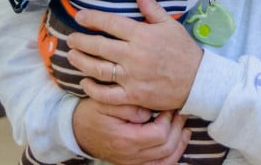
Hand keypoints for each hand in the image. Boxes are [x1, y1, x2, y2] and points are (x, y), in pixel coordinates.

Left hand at [67, 0, 204, 110]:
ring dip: (81, 62)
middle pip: (99, 47)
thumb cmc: (183, 50)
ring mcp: (132, 77)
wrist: (197, 80)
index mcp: (142, 35)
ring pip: (98, 69)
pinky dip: (93, 89)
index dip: (92, 19)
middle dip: (81, 41)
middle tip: (71, 39)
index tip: (79, 17)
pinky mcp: (133, 96)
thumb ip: (151, 8)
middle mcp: (134, 55)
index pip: (111, 24)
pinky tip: (85, 82)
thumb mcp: (169, 24)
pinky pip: (107, 95)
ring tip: (72, 56)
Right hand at [72, 97, 188, 164]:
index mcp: (124, 139)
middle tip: (180, 112)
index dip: (169, 120)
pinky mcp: (133, 163)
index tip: (169, 107)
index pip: (159, 134)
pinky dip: (172, 156)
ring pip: (166, 160)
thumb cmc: (92, 113)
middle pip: (166, 147)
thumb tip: (148, 112)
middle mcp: (130, 155)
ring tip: (184, 127)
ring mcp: (132, 162)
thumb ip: (128, 105)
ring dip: (179, 143)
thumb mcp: (106, 102)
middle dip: (178, 128)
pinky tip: (178, 142)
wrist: (76, 130)